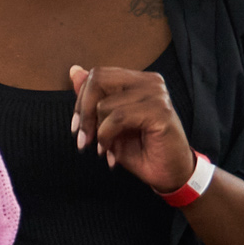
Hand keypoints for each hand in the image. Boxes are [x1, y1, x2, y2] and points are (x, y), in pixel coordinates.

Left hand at [69, 64, 195, 193]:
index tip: (77, 128)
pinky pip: (117, 118)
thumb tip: (75, 72)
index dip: (80, 102)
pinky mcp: (160, 110)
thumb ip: (93, 97)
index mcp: (138, 81)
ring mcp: (156, 94)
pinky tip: (111, 150)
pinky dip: (107, 136)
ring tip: (106, 148)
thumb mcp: (108, 123)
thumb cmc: (141, 150)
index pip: (97, 75)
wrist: (168, 173)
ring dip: (98, 132)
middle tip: (84, 138)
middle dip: (84, 113)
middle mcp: (149, 82)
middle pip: (98, 80)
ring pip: (105, 104)